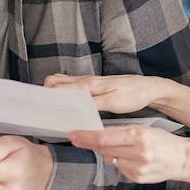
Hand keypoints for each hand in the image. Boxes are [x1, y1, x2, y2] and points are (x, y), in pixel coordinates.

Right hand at [44, 73, 164, 113]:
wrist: (149, 88)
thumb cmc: (134, 95)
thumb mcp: (114, 103)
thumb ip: (93, 104)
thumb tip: (73, 109)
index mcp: (89, 85)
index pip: (59, 87)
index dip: (47, 96)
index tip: (40, 107)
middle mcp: (86, 80)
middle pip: (55, 81)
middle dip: (45, 92)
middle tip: (42, 109)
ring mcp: (89, 81)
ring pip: (62, 82)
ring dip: (53, 91)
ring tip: (50, 107)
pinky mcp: (94, 84)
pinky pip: (72, 85)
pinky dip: (63, 91)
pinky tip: (65, 103)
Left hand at [68, 126, 189, 183]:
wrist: (182, 159)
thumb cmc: (163, 141)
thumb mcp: (144, 129)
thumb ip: (122, 133)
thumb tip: (100, 137)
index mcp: (139, 136)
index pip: (105, 138)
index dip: (86, 137)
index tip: (74, 135)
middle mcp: (138, 153)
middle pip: (103, 149)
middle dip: (89, 143)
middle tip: (77, 138)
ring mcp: (137, 168)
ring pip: (110, 159)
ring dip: (107, 153)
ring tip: (120, 148)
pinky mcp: (137, 178)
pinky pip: (119, 168)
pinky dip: (119, 162)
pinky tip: (130, 159)